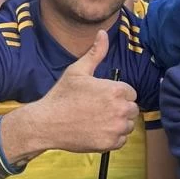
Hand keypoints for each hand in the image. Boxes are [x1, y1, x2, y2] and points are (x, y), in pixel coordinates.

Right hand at [26, 30, 137, 152]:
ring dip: (118, 123)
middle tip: (100, 109)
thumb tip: (103, 33)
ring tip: (98, 120)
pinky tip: (97, 131)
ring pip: (128, 125)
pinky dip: (112, 137)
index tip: (102, 97)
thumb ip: (95, 53)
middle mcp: (120, 110)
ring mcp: (115, 128)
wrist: (47, 123)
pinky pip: (121, 140)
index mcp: (115, 90)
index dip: (117, 94)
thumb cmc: (62, 96)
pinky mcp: (110, 144)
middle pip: (132, 109)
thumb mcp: (77, 71)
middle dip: (120, 108)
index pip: (130, 93)